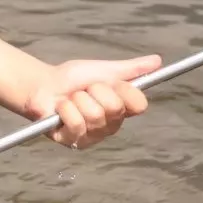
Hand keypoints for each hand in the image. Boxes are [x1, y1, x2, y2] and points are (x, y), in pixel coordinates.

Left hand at [24, 55, 160, 148]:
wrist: (44, 85)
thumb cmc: (74, 79)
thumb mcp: (104, 70)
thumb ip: (131, 69)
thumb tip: (157, 60)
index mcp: (123, 109)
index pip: (139, 105)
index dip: (125, 90)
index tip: (112, 82)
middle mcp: (111, 125)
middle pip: (115, 107)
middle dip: (96, 91)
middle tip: (86, 89)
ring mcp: (93, 136)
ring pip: (94, 115)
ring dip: (78, 99)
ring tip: (71, 98)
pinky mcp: (73, 142)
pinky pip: (76, 124)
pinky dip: (66, 109)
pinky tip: (60, 109)